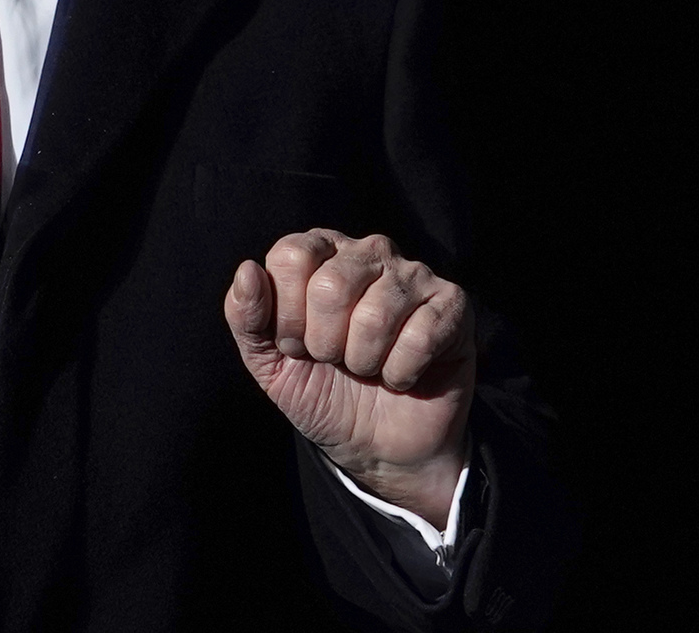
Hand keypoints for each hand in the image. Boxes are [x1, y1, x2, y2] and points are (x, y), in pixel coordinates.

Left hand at [224, 230, 474, 525]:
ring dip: (364, 361)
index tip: (296, 345)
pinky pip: (421, 335)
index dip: (287, 316)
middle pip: (330, 286)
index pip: (291, 256)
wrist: (378, 447)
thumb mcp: (269, 362)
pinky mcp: (452, 305)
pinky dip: (401, 371)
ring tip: (368, 368)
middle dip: (324, 344)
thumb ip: (246, 317)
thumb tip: (247, 270)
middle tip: (335, 360)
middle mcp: (367, 251)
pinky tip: (402, 375)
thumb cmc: (322, 391)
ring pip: (376, 315)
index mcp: (319, 251)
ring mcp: (414, 274)